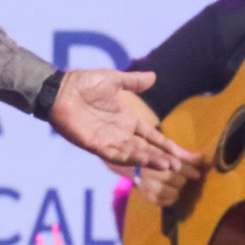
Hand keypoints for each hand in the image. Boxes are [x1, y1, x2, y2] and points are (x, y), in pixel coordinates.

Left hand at [49, 69, 187, 170]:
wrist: (60, 90)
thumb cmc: (84, 83)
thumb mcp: (113, 79)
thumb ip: (133, 81)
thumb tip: (154, 77)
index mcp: (128, 120)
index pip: (153, 136)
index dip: (168, 146)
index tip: (184, 156)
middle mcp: (121, 133)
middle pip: (147, 149)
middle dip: (164, 158)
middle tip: (180, 167)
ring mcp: (109, 141)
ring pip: (135, 154)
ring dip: (150, 160)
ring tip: (167, 165)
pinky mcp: (95, 145)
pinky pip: (115, 154)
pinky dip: (130, 158)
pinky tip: (144, 161)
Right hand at [135, 150, 206, 207]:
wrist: (138, 170)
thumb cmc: (158, 159)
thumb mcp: (170, 154)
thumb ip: (185, 156)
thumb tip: (202, 158)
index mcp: (153, 158)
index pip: (174, 165)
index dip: (188, 170)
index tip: (197, 175)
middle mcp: (148, 173)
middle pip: (177, 180)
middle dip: (183, 179)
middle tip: (183, 178)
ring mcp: (147, 187)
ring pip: (174, 192)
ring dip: (178, 188)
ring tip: (175, 184)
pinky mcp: (149, 198)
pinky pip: (169, 201)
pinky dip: (173, 198)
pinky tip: (171, 192)